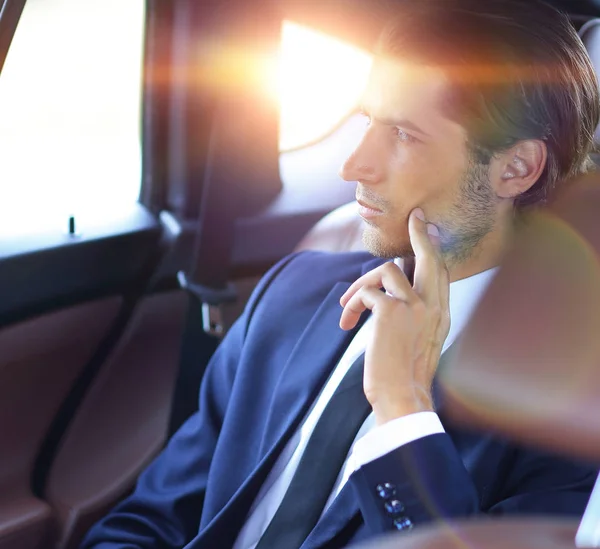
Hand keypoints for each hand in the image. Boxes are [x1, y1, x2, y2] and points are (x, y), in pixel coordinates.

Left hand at [339, 208, 449, 424]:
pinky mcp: (391, 312)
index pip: (441, 271)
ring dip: (360, 286)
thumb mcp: (421, 341)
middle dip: (420, 235)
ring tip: (347, 307)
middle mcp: (433, 306)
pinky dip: (352, 304)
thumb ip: (417, 315)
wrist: (402, 396)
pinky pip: (367, 293)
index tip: (426, 227)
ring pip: (386, 271)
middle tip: (413, 219)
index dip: (432, 248)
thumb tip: (394, 292)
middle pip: (429, 257)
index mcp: (442, 314)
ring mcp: (414, 307)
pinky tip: (346, 323)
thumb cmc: (406, 374)